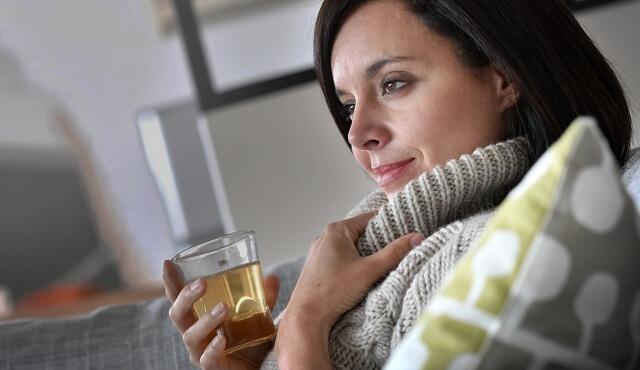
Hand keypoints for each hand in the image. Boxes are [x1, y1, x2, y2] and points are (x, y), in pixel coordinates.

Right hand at [163, 260, 279, 369]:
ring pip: (190, 335)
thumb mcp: (256, 314)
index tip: (167, 264)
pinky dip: (212, 348)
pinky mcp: (211, 367)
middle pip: (178, 314)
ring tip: (223, 308)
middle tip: (202, 283)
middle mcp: (194, 333)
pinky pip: (206, 359)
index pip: (179, 298)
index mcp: (198, 317)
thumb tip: (272, 277)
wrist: (257, 367)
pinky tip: (222, 339)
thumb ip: (263, 297)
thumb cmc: (248, 340)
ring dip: (205, 320)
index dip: (171, 283)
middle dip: (185, 297)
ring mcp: (200, 352)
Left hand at [274, 212, 423, 368]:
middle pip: (362, 233)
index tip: (406, 234)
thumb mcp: (369, 270)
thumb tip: (417, 238)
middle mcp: (325, 237)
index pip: (370, 218)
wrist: (306, 317)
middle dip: (380, 243)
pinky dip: (356, 263)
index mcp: (336, 230)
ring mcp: (321, 252)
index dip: (390, 225)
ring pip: (353, 247)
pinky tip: (365, 275)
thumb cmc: (332, 292)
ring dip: (368, 255)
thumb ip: (394, 253)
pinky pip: (343, 258)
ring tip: (383, 265)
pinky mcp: (320, 267)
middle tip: (398, 252)